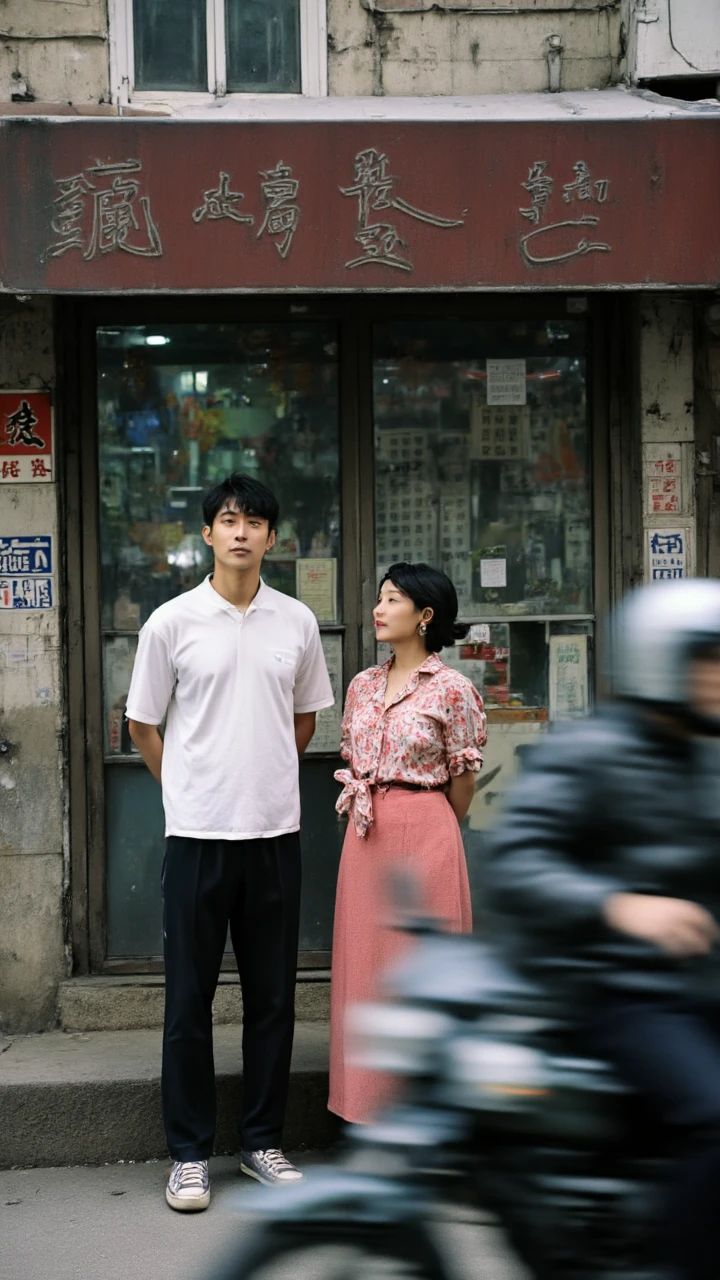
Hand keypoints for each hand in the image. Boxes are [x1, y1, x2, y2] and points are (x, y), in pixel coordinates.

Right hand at [602, 893, 718, 958]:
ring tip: (696, 955)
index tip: (713, 934)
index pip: (698, 914)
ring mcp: (664, 925)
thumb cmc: (636, 908)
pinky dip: (677, 953)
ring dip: (694, 948)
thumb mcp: (657, 905)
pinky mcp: (655, 935)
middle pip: (696, 927)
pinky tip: (677, 957)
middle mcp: (671, 914)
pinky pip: (671, 947)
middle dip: (705, 939)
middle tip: (707, 948)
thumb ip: (671, 911)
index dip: (709, 925)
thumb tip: (685, 923)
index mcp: (673, 905)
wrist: (618, 908)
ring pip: (687, 939)